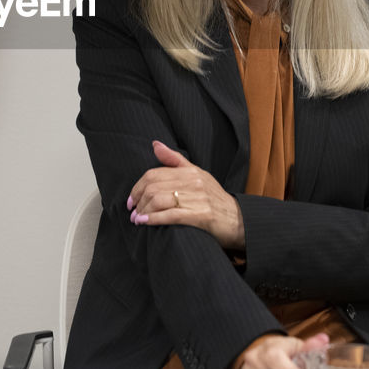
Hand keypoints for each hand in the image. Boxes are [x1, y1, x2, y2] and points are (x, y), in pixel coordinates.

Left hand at [127, 140, 244, 249]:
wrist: (237, 220)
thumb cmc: (214, 198)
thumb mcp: (197, 174)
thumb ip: (175, 160)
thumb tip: (155, 144)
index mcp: (190, 171)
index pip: (154, 174)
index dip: (137, 187)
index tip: (132, 199)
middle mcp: (193, 182)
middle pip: (153, 187)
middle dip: (138, 200)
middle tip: (132, 211)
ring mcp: (197, 198)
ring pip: (159, 200)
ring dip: (143, 211)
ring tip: (137, 219)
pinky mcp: (201, 215)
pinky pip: (171, 215)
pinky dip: (154, 219)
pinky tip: (145, 223)